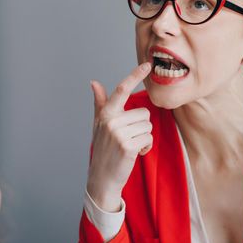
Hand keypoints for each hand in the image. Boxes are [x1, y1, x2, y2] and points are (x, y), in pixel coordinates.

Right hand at [86, 63, 152, 211]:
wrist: (102, 178)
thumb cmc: (102, 149)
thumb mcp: (99, 125)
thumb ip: (100, 103)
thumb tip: (94, 83)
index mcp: (105, 114)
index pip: (121, 90)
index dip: (134, 76)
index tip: (147, 64)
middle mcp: (111, 121)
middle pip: (144, 113)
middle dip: (141, 127)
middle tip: (128, 139)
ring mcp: (119, 134)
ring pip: (148, 126)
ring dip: (144, 137)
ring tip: (130, 146)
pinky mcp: (128, 146)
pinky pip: (148, 138)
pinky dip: (146, 147)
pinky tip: (135, 154)